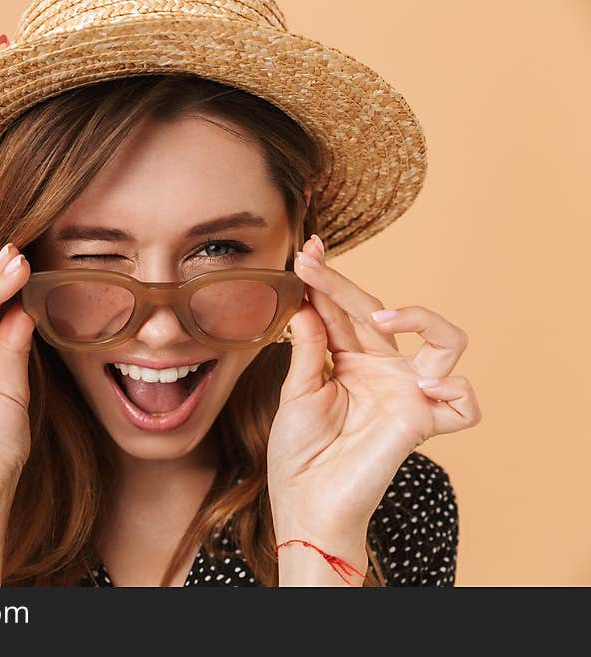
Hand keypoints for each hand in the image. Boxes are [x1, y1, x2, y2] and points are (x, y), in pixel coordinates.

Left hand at [267, 235, 480, 560]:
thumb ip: (308, 347)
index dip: (327, 283)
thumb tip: (305, 304)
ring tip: (386, 321)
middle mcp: (383, 371)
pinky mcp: (423, 422)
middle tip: (313, 264)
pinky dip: (457, 391)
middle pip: (380, 313)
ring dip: (424, 320)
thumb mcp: (296, 391)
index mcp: (350, 362)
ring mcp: (406, 394)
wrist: (306, 501)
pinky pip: (465, 402)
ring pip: (447, 343)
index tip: (307, 253)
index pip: (344, 313)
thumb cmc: (299, 452)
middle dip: (346, 285)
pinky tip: (427, 385)